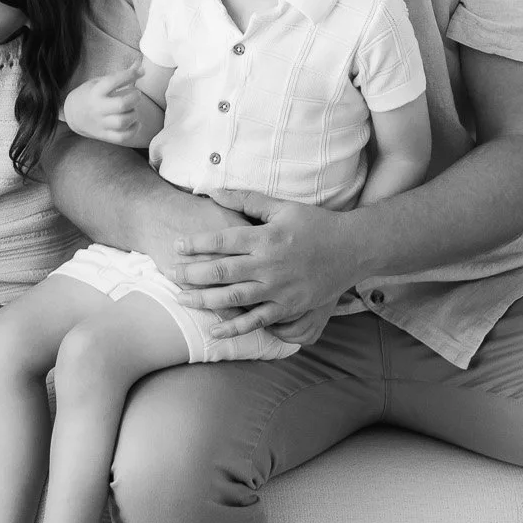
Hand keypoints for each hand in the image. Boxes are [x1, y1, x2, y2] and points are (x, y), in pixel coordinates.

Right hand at [62, 62, 143, 144]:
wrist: (72, 114)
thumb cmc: (90, 95)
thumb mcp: (100, 81)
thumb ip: (120, 76)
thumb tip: (140, 65)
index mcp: (95, 91)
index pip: (113, 81)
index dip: (130, 75)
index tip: (141, 72)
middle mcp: (98, 108)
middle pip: (121, 104)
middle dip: (135, 97)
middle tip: (136, 94)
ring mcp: (101, 123)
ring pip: (123, 122)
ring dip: (134, 114)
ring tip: (133, 109)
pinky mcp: (104, 135)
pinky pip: (122, 137)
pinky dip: (133, 130)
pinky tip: (134, 122)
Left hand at [168, 192, 358, 339]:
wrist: (354, 249)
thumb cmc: (316, 224)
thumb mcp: (282, 207)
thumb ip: (246, 200)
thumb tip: (212, 191)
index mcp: (265, 238)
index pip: (222, 240)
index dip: (196, 244)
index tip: (176, 246)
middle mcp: (269, 265)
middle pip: (220, 272)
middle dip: (191, 273)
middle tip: (169, 273)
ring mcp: (279, 290)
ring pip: (233, 299)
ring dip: (204, 301)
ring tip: (181, 299)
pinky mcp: (288, 308)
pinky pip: (256, 321)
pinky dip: (234, 328)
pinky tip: (214, 330)